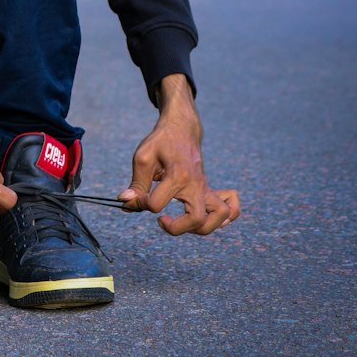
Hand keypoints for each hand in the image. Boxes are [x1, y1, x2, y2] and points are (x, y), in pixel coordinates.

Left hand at [118, 74, 240, 236]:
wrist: (182, 127)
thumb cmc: (161, 141)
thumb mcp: (143, 158)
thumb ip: (137, 183)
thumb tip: (126, 203)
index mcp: (177, 175)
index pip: (156, 204)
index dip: (139, 204)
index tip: (134, 197)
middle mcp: (196, 184)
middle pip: (197, 219)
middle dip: (176, 229)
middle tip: (161, 220)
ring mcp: (205, 188)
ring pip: (219, 217)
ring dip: (202, 228)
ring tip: (183, 223)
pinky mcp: (209, 191)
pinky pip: (230, 208)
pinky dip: (225, 219)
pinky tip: (206, 220)